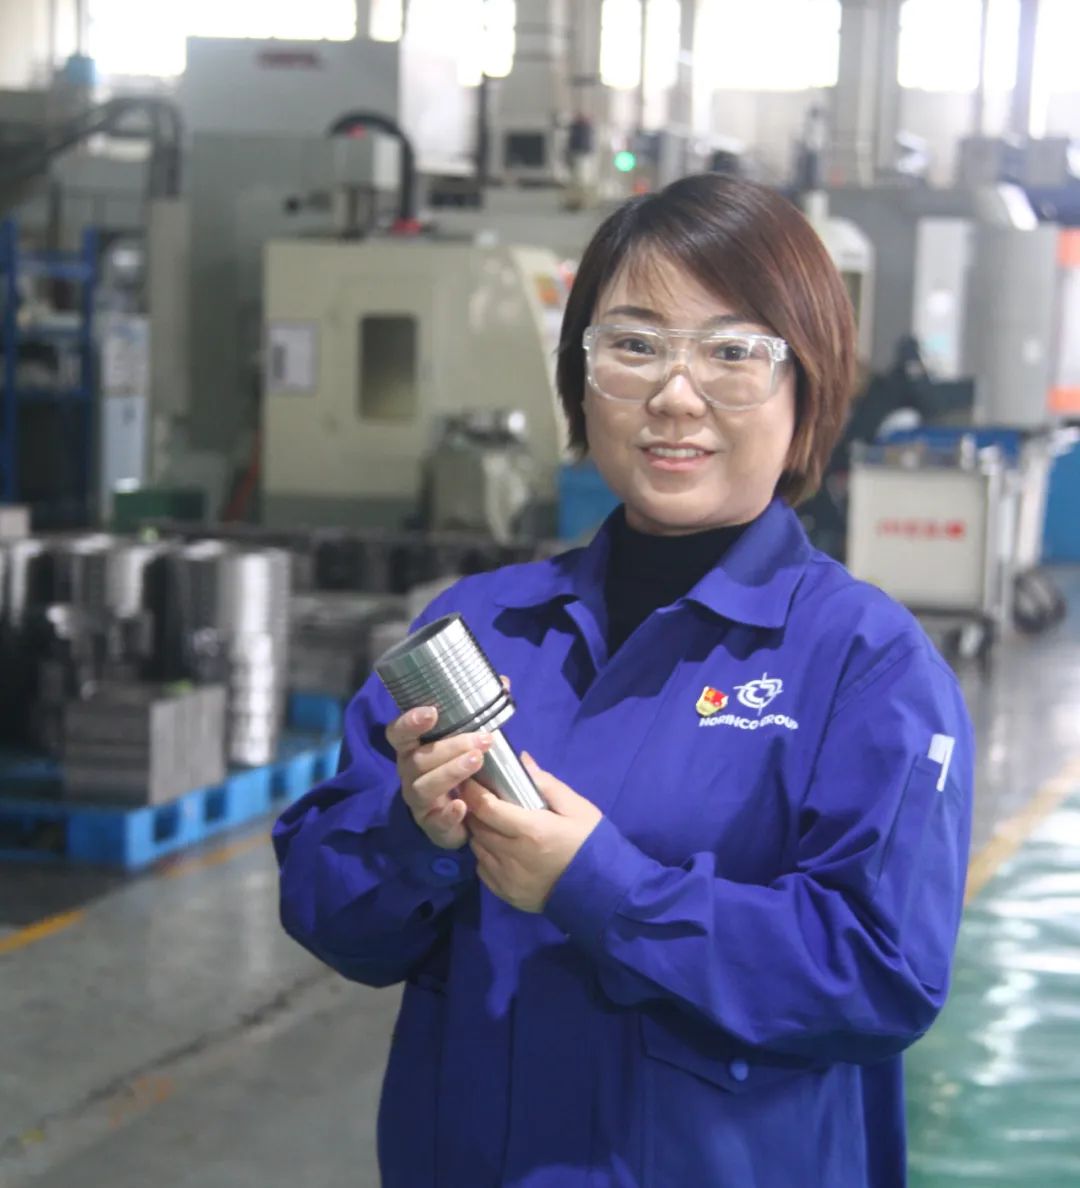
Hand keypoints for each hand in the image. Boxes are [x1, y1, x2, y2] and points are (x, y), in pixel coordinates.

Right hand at [385, 706, 492, 849]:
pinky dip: (448, 814)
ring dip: (451, 772)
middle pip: (419, 759)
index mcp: (414, 749)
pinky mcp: (431, 825)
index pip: (398, 733)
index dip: (410, 722)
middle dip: (451, 747)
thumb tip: (503, 681)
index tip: (431, 712)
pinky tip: (463, 806)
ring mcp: (418, 800)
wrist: (464, 815)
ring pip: (425, 786)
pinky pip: (435, 821)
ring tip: (477, 761)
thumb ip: (482, 712)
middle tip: (483, 739)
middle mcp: (410, 773)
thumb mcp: (470, 738)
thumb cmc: (462, 766)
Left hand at [460, 753, 602, 912]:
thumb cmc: (591, 843)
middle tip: (478, 799)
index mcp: (531, 830)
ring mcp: (508, 878)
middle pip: (477, 827)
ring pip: (477, 849)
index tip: (470, 780)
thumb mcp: (577, 808)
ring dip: (479, 833)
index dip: (473, 791)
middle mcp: (513, 855)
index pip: (486, 807)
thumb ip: (547, 784)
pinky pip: (482, 870)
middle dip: (473, 810)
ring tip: (490, 823)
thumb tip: (522, 760)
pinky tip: (498, 849)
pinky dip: (485, 856)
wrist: (603, 890)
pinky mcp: (507, 894)